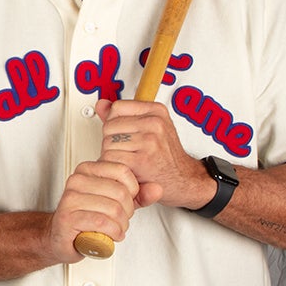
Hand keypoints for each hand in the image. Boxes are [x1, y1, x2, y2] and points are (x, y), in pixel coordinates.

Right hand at [50, 160, 139, 261]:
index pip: (123, 171)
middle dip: (127, 213)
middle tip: (120, 220)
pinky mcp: (67, 217)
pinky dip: (112, 233)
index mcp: (88, 169)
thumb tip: (158, 188)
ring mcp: (70, 198)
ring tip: (114, 229)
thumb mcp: (118, 203)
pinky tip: (109, 235)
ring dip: (120, 226)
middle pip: (121, 193)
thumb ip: (139, 195)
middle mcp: (77, 180)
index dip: (133, 191)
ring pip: (113, 210)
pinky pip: (102, 223)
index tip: (126, 202)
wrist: (61, 236)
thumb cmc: (87, 217)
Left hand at [96, 98, 211, 208]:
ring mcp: (150, 141)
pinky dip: (114, 167)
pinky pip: (111, 159)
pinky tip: (127, 170)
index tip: (126, 135)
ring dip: (112, 156)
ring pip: (107, 143)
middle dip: (112, 142)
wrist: (183, 181)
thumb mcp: (149, 129)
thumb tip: (101, 104)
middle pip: (109, 126)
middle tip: (128, 152)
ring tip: (128, 161)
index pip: (117, 107)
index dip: (115, 123)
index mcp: (157, 111)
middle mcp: (155, 123)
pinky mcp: (142, 160)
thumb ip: (122, 116)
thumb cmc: (165, 157)